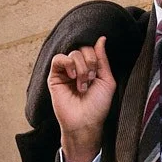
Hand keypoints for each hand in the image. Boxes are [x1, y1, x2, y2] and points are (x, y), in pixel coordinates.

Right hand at [47, 36, 116, 161]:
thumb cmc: (97, 106)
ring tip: (82, 85)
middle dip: (90, 64)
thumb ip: (102, 59)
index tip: (97, 75)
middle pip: (83, 49)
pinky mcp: (54, 76)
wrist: (85, 122)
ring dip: (81, 68)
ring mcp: (65, 72)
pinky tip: (73, 76)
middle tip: (90, 80)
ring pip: (73, 53)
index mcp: (90, 68)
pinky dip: (68, 64)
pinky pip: (58, 58)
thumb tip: (101, 38)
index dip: (96, 58)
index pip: (91, 49)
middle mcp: (78, 68)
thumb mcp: (106, 80)